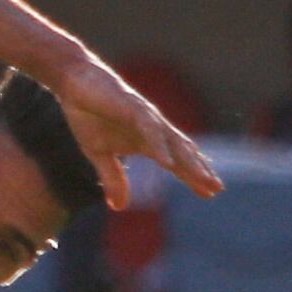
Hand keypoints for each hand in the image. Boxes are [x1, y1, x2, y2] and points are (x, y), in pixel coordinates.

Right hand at [47, 51, 223, 208]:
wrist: (74, 83)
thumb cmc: (88, 115)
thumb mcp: (99, 154)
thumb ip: (113, 179)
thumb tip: (118, 208)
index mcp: (147, 141)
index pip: (176, 162)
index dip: (192, 177)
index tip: (210, 194)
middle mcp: (153, 130)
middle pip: (182, 154)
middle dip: (199, 171)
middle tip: (217, 188)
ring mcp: (146, 118)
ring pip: (172, 143)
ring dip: (188, 161)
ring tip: (203, 179)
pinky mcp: (133, 108)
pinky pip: (150, 130)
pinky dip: (159, 146)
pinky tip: (167, 162)